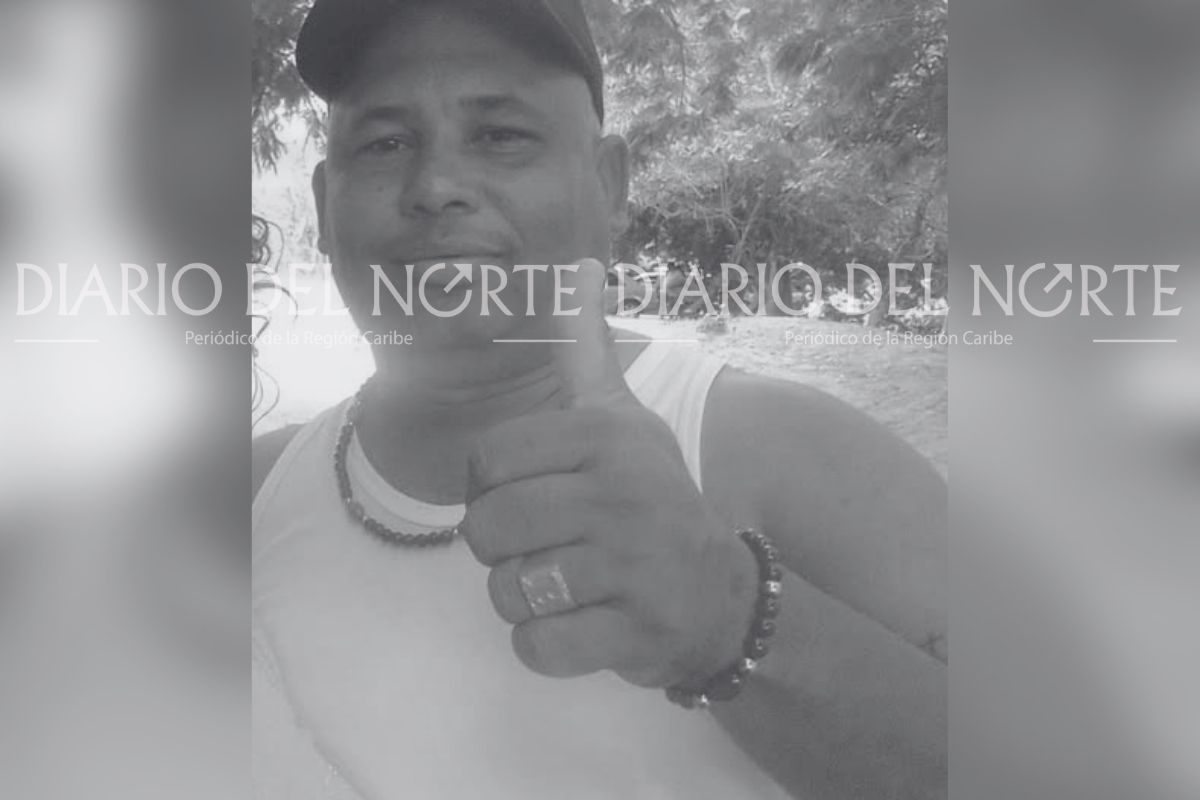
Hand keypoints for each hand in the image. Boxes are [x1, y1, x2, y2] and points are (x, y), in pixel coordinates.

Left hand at [460, 259, 757, 688]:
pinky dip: (546, 646)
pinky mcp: (635, 631)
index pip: (485, 464)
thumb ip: (589, 353)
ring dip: (524, 601)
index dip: (490, 490)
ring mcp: (630, 564)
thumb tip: (584, 265)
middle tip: (546, 549)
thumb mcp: (626, 420)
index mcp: (603, 436)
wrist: (721, 592)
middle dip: (502, 551)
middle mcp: (618, 492)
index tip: (530, 496)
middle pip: (486, 530)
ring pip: (506, 592)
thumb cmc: (654, 501)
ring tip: (568, 586)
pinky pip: (538, 647)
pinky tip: (582, 624)